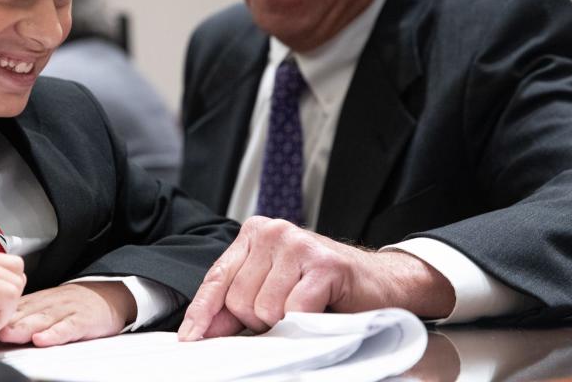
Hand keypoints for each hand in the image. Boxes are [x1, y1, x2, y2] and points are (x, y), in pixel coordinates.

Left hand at [0, 282, 137, 346]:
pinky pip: (68, 328)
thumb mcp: (48, 304)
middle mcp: (50, 303)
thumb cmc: (75, 304)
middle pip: (26, 313)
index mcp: (39, 300)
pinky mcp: (83, 320)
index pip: (15, 307)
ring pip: (44, 319)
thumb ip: (24, 314)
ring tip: (10, 335)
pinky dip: (55, 334)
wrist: (109, 295)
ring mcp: (67, 311)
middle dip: (8, 322)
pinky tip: (43, 339)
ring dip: (25, 327)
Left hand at [177, 216, 454, 340]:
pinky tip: (319, 311)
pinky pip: (295, 311)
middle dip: (259, 321)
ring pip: (264, 308)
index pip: (216, 278)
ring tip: (306, 309)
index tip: (190, 339)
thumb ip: (238, 301)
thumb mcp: (273, 287)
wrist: (382, 283)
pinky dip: (306, 323)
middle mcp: (273, 232)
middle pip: (239, 299)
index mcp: (255, 233)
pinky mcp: (323, 264)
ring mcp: (298, 244)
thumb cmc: (327, 287)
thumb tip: (203, 329)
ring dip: (285, 322)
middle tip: (288, 314)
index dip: (202, 313)